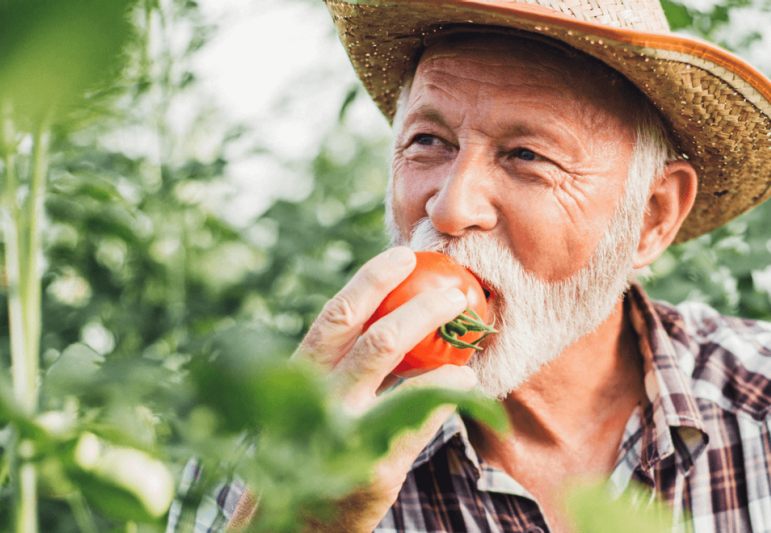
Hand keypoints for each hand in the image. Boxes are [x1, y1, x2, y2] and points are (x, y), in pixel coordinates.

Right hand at [232, 247, 478, 531]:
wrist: (300, 521)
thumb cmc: (313, 446)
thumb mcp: (316, 397)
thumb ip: (343, 360)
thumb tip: (395, 307)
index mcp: (302, 375)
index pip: (336, 316)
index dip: (370, 280)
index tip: (403, 255)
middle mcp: (320, 401)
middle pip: (372, 338)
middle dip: (417, 306)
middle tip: (452, 288)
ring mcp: (348, 435)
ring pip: (402, 378)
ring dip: (442, 345)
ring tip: (471, 328)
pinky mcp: (377, 467)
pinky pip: (423, 419)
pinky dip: (450, 391)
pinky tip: (469, 376)